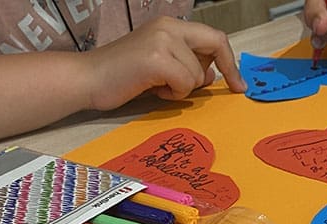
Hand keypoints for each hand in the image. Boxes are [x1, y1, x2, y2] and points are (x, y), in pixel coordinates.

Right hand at [81, 17, 245, 110]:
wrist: (88, 79)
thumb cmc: (122, 76)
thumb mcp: (160, 67)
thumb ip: (186, 66)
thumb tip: (211, 74)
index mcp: (170, 25)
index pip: (214, 37)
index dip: (230, 61)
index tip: (239, 83)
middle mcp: (169, 27)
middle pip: (216, 45)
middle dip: (224, 70)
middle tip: (231, 88)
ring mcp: (162, 40)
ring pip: (198, 74)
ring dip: (183, 89)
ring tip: (158, 86)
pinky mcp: (156, 59)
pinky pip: (185, 83)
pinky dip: (174, 94)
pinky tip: (154, 90)